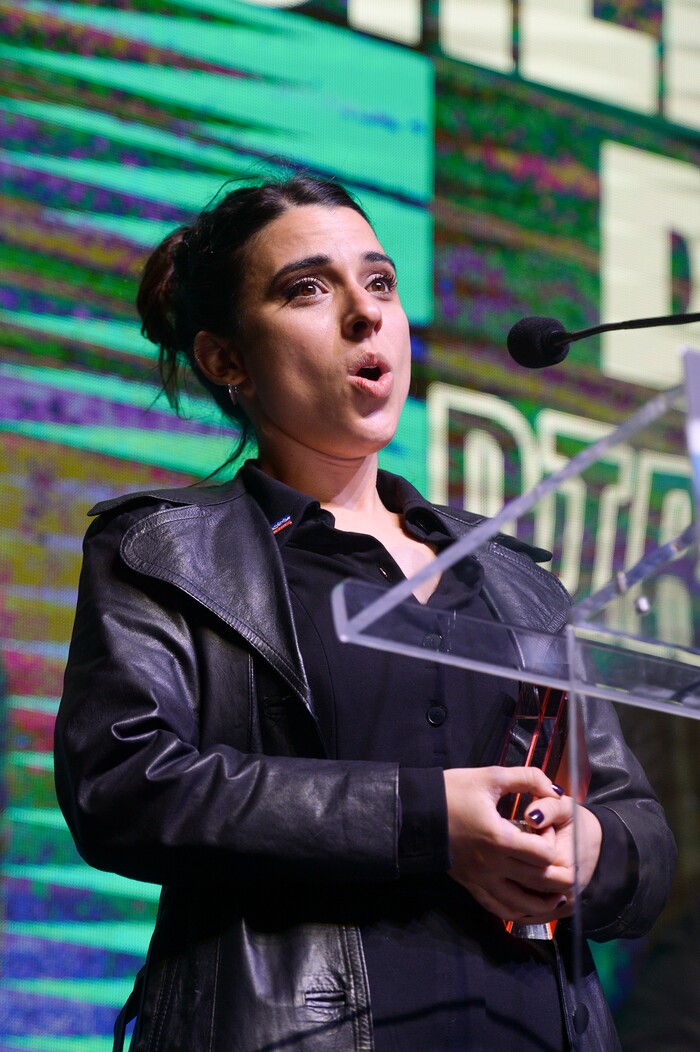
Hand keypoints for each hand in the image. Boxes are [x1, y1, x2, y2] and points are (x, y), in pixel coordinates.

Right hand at [444, 766, 589, 923]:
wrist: (413, 811)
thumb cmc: (451, 791)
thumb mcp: (490, 776)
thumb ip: (527, 778)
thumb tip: (556, 790)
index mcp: (500, 838)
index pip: (543, 855)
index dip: (552, 843)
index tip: (545, 830)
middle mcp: (493, 865)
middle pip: (539, 882)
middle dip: (562, 879)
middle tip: (572, 871)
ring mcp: (481, 879)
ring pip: (522, 904)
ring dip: (545, 903)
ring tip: (559, 896)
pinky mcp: (471, 885)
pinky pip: (499, 909)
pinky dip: (519, 912)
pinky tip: (529, 907)